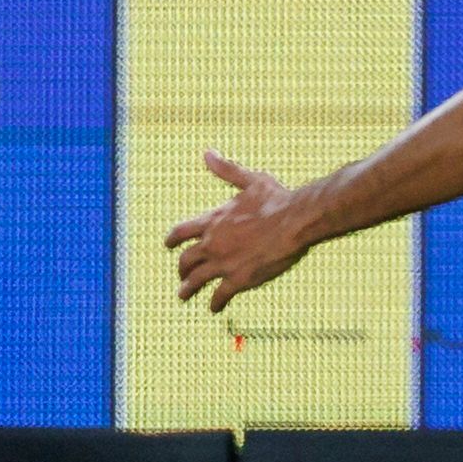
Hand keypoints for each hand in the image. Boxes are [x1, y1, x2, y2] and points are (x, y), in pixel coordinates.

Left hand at [165, 152, 313, 305]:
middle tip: (182, 274)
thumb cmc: (276, 199)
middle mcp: (212, 243)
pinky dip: (215, 302)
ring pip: (196, 280)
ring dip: (188, 289)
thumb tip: (208, 153)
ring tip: (183, 295)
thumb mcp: (250, 180)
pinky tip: (214, 308)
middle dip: (182, 268)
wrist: (295, 221)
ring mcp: (223, 263)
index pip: (182, 231)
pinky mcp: (239, 279)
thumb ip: (226, 170)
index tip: (167, 245)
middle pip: (186, 260)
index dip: (172, 239)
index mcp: (213, 220)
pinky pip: (220, 295)